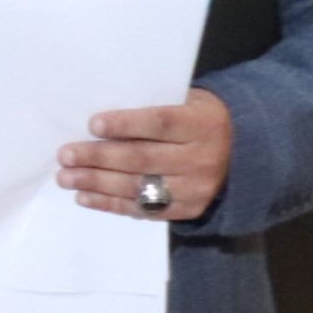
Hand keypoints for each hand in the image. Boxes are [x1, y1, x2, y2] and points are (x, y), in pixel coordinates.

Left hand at [63, 87, 234, 223]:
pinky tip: (85, 197)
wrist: (246, 153)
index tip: (92, 124)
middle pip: (142, 158)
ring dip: (96, 183)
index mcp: (202, 124)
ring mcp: (195, 188)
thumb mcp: (190, 102)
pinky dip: (111, 204)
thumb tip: (102, 117)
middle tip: (66, 155)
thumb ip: (155, 106)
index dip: (125, 124)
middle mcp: (200, 158)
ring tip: (66, 177)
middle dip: (99, 157)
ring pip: (139, 187)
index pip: (160, 124)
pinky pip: (144, 209)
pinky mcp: (188, 210)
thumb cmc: (202, 119)